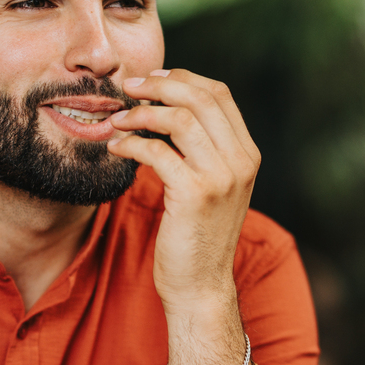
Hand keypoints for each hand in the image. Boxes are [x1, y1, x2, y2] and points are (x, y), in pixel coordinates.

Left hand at [109, 69, 259, 315]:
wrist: (200, 285)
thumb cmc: (197, 236)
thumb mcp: (213, 186)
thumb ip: (204, 150)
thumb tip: (170, 108)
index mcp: (247, 154)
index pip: (219, 94)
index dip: (184, 78)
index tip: (152, 79)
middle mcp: (240, 161)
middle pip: (200, 97)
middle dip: (159, 85)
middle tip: (128, 88)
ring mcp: (221, 177)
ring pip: (179, 118)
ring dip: (141, 112)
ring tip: (118, 120)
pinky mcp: (194, 194)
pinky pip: (156, 151)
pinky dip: (131, 144)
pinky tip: (117, 149)